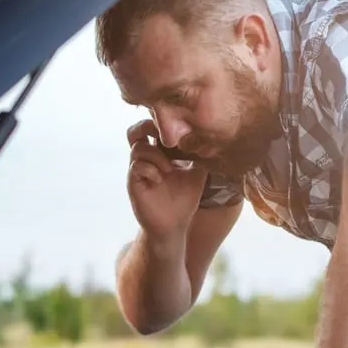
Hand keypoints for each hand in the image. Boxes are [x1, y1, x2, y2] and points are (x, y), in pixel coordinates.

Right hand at [125, 120, 207, 239]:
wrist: (174, 225)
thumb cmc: (184, 199)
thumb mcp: (197, 172)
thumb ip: (200, 153)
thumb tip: (213, 136)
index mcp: (159, 153)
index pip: (152, 128)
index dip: (161, 123)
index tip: (178, 130)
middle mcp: (146, 159)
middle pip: (135, 131)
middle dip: (148, 128)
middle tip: (165, 137)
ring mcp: (138, 171)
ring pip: (138, 148)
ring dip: (156, 155)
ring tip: (170, 169)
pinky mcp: (134, 184)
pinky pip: (136, 166)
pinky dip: (150, 169)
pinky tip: (161, 179)